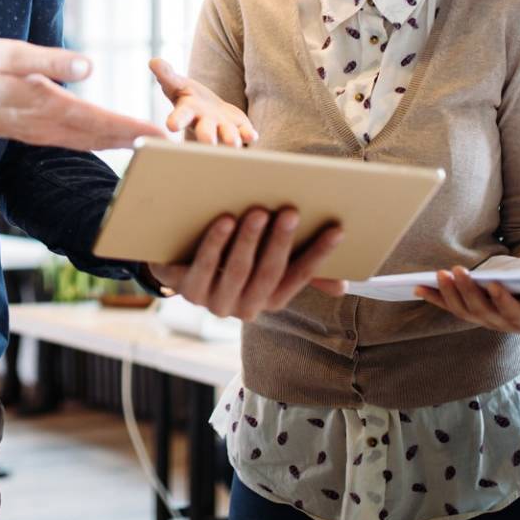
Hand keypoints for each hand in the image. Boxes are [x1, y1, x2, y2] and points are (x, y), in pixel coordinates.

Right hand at [0, 38, 166, 150]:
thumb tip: (89, 65)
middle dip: (134, 141)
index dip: (132, 128)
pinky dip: (97, 142)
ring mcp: (40, 133)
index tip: (160, 135)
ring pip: (88, 142)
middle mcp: (48, 126)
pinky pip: (74, 142)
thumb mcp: (13, 54)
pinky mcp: (33, 132)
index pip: (100, 120)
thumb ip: (52, 61)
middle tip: (168, 147)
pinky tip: (106, 140)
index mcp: (48, 105)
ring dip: (118, 143)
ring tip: (146, 144)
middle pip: (100, 137)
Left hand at [146, 207, 343, 319]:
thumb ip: (299, 269)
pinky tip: (225, 220)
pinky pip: (205, 266)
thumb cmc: (233, 257)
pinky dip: (216, 243)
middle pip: (269, 273)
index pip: (301, 277)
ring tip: (258, 211)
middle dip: (282, 241)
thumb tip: (341, 288)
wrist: (178, 264)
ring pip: (238, 270)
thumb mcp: (267, 262)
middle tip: (291, 211)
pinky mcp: (188, 291)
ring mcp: (216, 302)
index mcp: (271, 299)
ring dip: (249, 240)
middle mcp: (246, 307)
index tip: (337, 229)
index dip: (320, 255)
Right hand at [149, 58, 256, 146]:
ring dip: (229, 139)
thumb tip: (153, 61)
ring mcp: (221, 129)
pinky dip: (247, 135)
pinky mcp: (238, 129)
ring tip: (233, 144)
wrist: (209, 111)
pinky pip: (243, 133)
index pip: (179, 116)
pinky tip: (251, 136)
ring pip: (226, 135)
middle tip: (208, 141)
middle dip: (206, 136)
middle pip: (204, 131)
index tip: (171, 126)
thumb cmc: (189, 98)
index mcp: (187, 113)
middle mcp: (203, 124)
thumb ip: (166, 75)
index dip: (176, 120)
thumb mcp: (176, 84)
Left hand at [416, 266, 519, 336]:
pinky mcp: (471, 312)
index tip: (494, 285)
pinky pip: (449, 306)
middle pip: (482, 311)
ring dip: (449, 294)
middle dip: (468, 292)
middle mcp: (502, 324)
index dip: (503, 301)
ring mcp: (484, 319)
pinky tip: (417, 287)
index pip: (513, 314)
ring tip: (440, 274)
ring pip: (463, 310)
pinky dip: (433, 297)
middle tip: (457, 272)